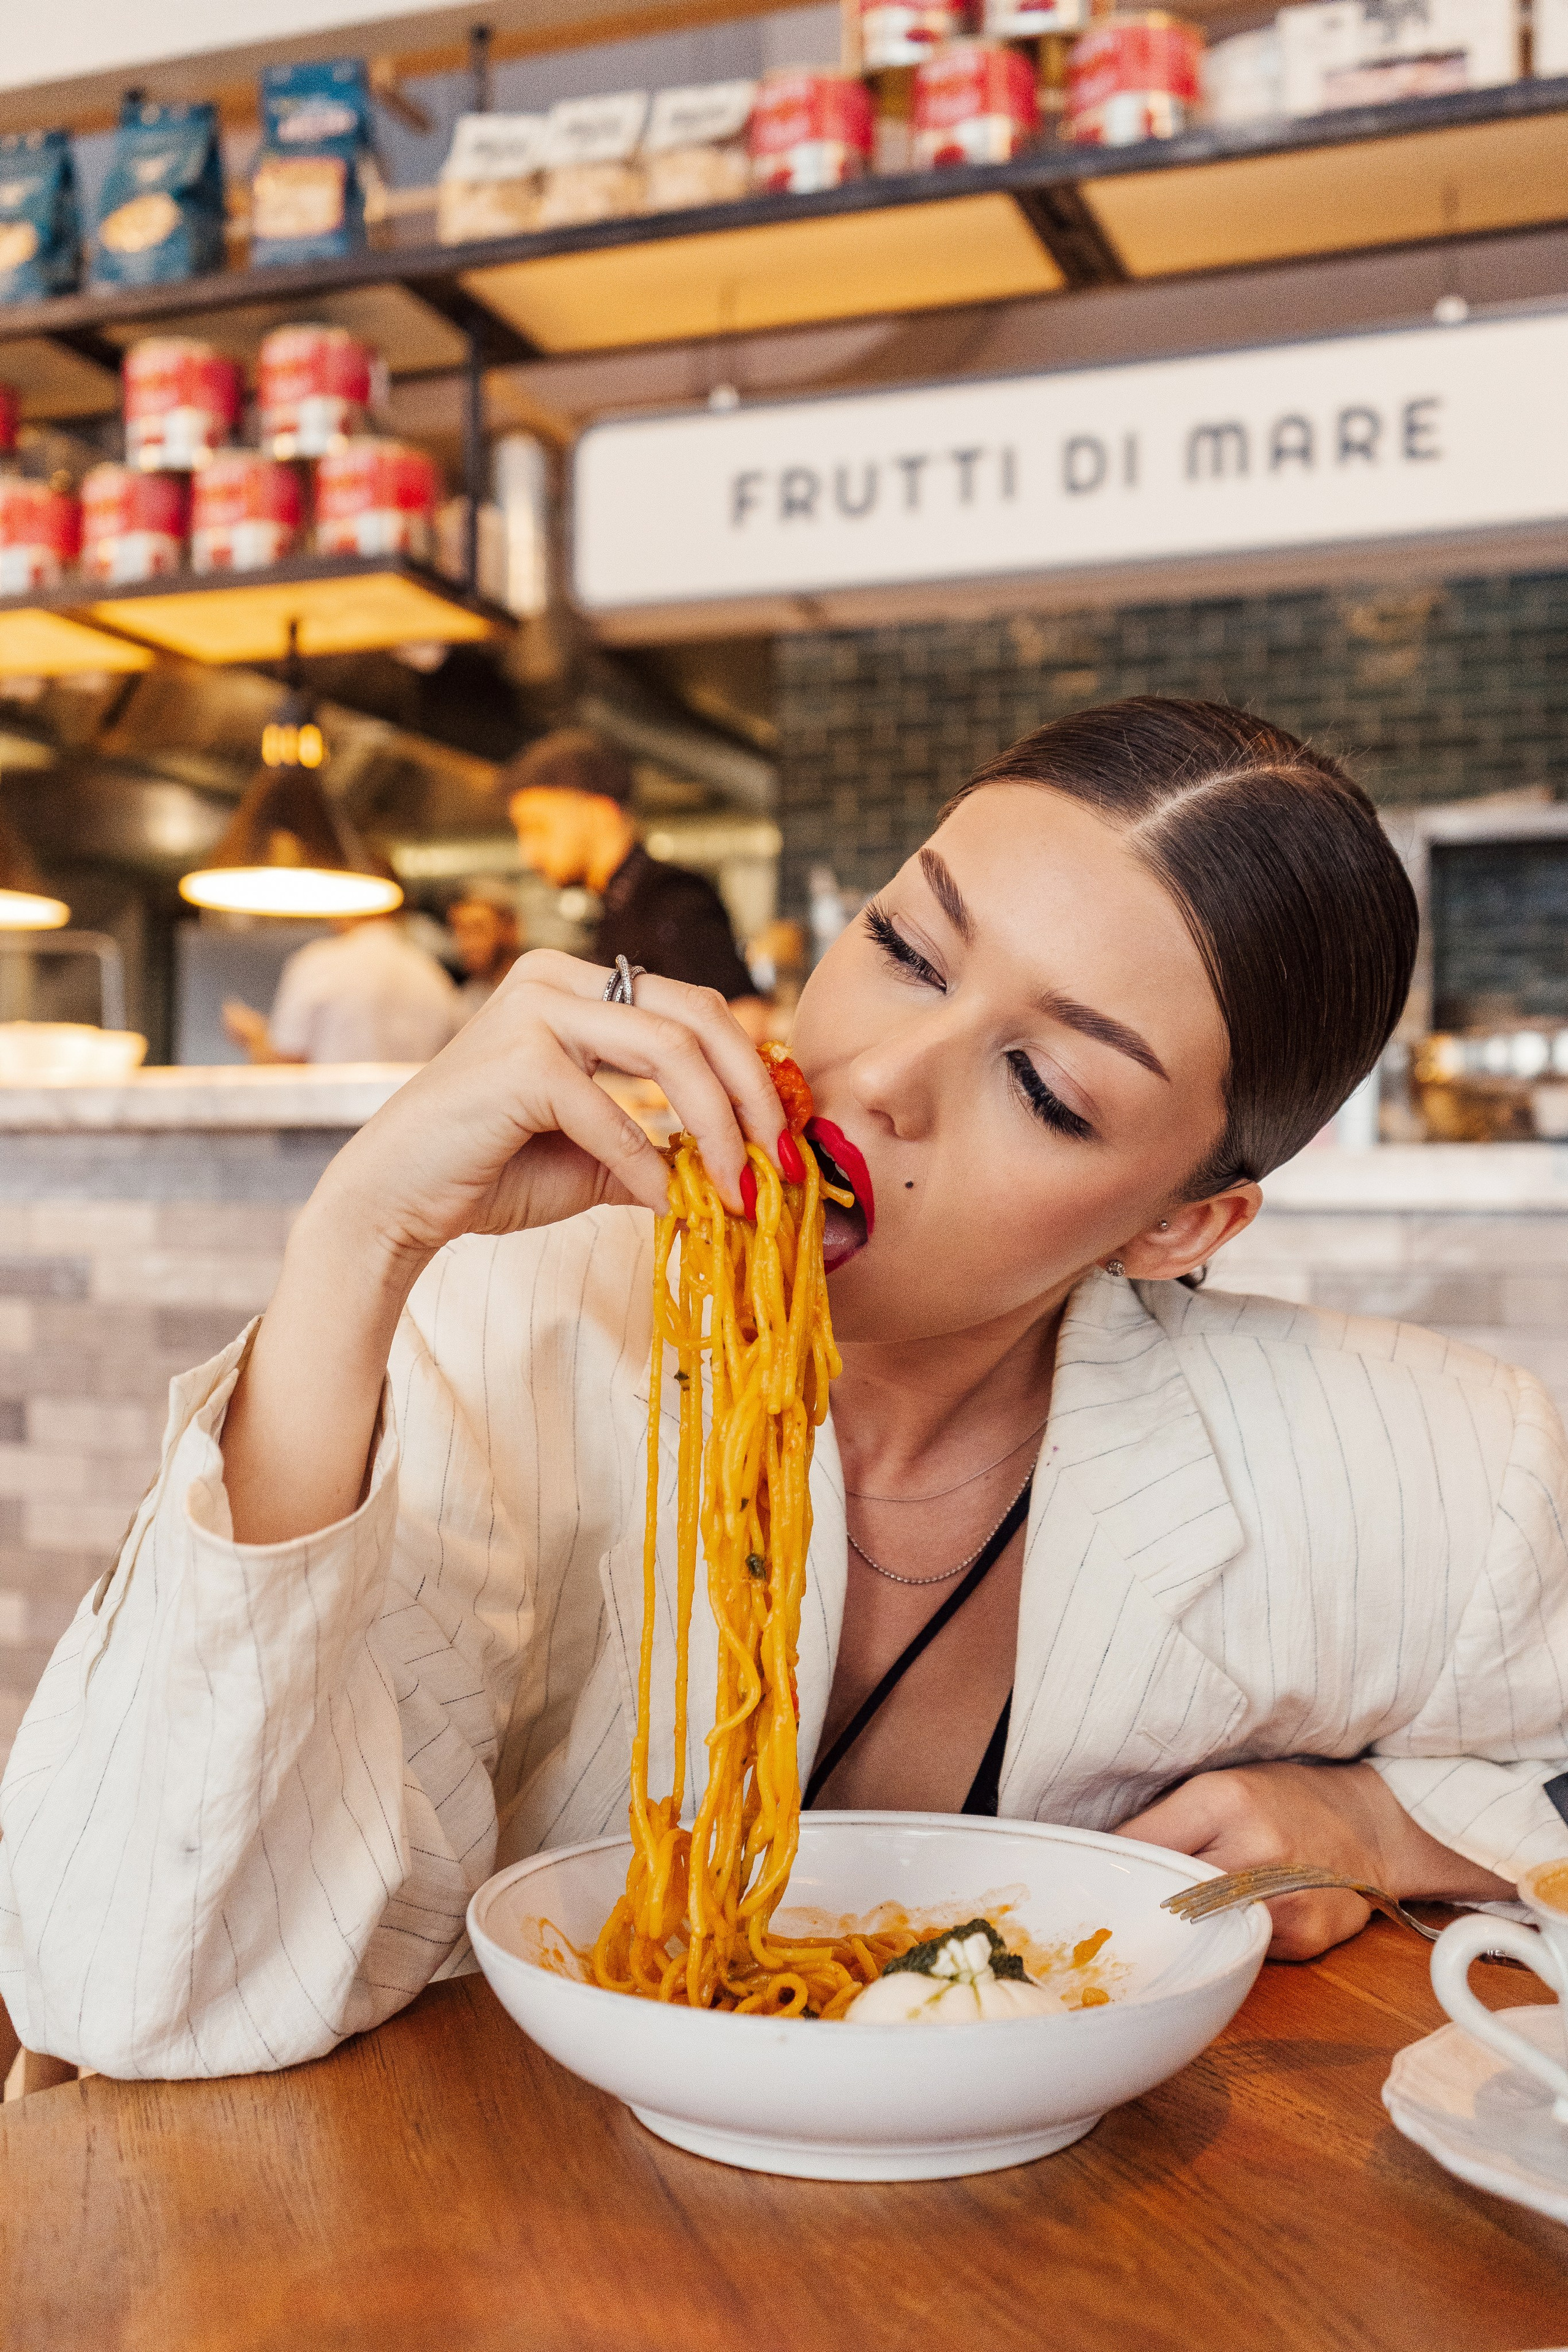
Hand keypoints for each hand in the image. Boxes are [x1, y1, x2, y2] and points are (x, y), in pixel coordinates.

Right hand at [220, 954, 788, 1543]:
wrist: (394, 1202)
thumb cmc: (490, 1172)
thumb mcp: (597, 1154)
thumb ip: (663, 1144)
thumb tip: (747, 1165)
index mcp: (578, 985)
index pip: (696, 1007)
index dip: (753, 1068)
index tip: (784, 1136)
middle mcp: (557, 979)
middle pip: (698, 1014)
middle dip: (754, 1091)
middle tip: (781, 1160)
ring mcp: (533, 1011)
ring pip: (670, 1050)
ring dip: (718, 1127)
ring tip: (739, 1188)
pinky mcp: (517, 1061)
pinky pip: (614, 1112)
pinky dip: (648, 1165)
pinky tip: (664, 1206)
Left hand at [1117, 1760, 1510, 1959]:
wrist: (1369, 1824)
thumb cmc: (1280, 1798)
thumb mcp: (1218, 1787)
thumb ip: (1164, 1823)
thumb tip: (1098, 1857)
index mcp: (1223, 1799)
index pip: (1140, 1843)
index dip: (1112, 1865)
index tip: (1091, 1876)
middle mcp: (1255, 1848)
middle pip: (1166, 1893)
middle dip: (1140, 1905)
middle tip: (1118, 1911)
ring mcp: (1283, 1898)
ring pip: (1201, 1931)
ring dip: (1181, 1930)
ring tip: (1171, 1922)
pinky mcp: (1304, 1938)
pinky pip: (1241, 1951)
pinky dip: (1226, 1943)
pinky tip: (1230, 1925)